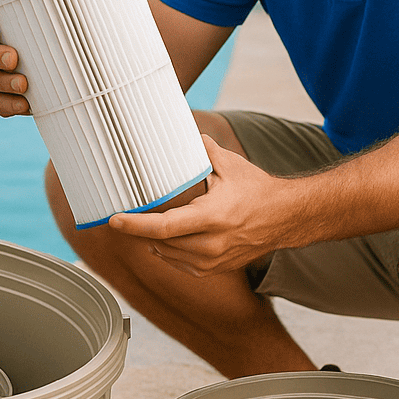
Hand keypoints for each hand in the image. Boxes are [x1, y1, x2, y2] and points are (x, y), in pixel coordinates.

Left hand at [108, 135, 309, 276]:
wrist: (285, 218)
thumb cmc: (257, 190)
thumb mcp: (231, 165)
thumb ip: (203, 149)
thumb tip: (183, 129)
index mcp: (212, 217)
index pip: (163, 227)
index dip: (134, 224)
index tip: (114, 219)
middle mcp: (211, 244)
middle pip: (160, 243)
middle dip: (138, 230)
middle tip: (122, 215)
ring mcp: (213, 260)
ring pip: (168, 255)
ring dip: (151, 242)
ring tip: (140, 224)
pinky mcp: (215, 269)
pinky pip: (180, 264)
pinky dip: (168, 252)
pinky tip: (162, 241)